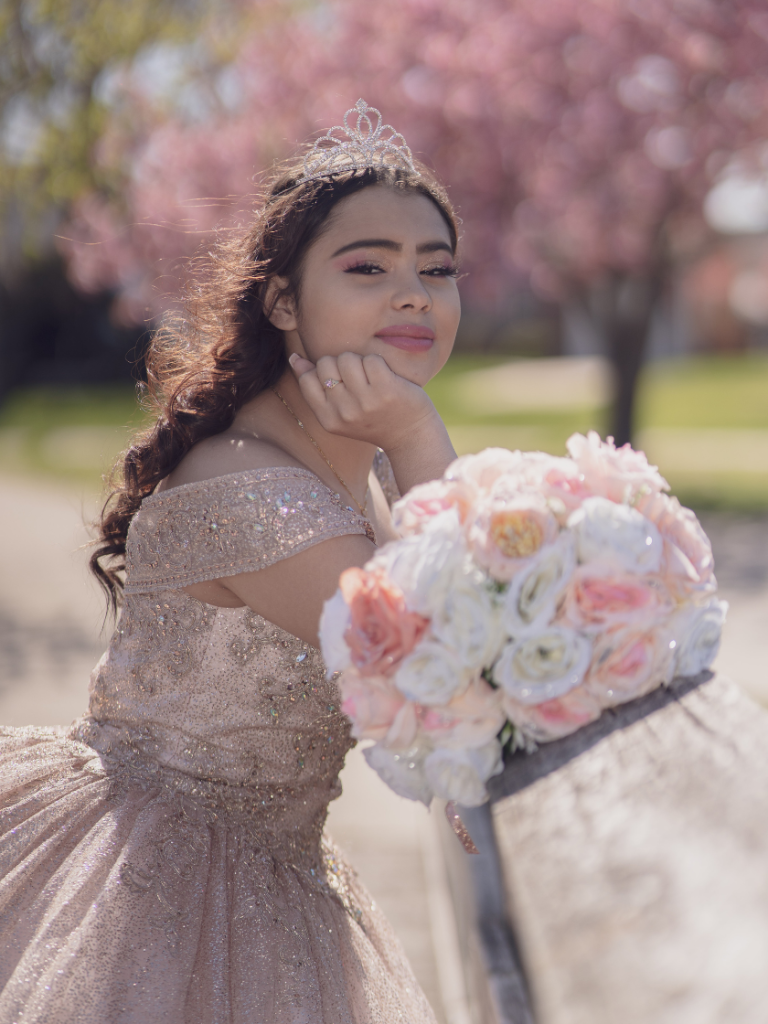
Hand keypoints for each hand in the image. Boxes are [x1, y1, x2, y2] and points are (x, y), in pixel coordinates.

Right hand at [290, 350, 455, 493]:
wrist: (411, 436)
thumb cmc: (375, 420)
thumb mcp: (341, 413)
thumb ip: (316, 389)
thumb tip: (294, 359)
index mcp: (328, 420)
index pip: (308, 379)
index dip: (322, 371)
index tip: (340, 381)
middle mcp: (344, 413)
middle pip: (326, 364)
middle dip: (341, 364)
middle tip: (358, 379)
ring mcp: (365, 402)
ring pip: (348, 358)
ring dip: (360, 361)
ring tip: (372, 378)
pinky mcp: (386, 390)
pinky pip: (371, 359)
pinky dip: (378, 363)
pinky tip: (386, 378)